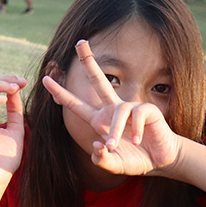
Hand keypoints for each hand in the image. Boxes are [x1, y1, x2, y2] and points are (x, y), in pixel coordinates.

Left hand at [42, 41, 180, 175]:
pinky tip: (137, 140)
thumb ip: (101, 160)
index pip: (75, 104)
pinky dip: (135, 131)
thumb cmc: (134, 159)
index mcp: (98, 120)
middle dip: (89, 60)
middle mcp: (112, 109)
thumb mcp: (113, 164)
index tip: (45, 79)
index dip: (60, 92)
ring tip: (115, 146)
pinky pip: (136, 116)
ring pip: (117, 112)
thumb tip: (97, 146)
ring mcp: (129, 108)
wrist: (161, 160)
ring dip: (115, 131)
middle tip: (79, 42)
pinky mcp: (147, 110)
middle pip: (99, 79)